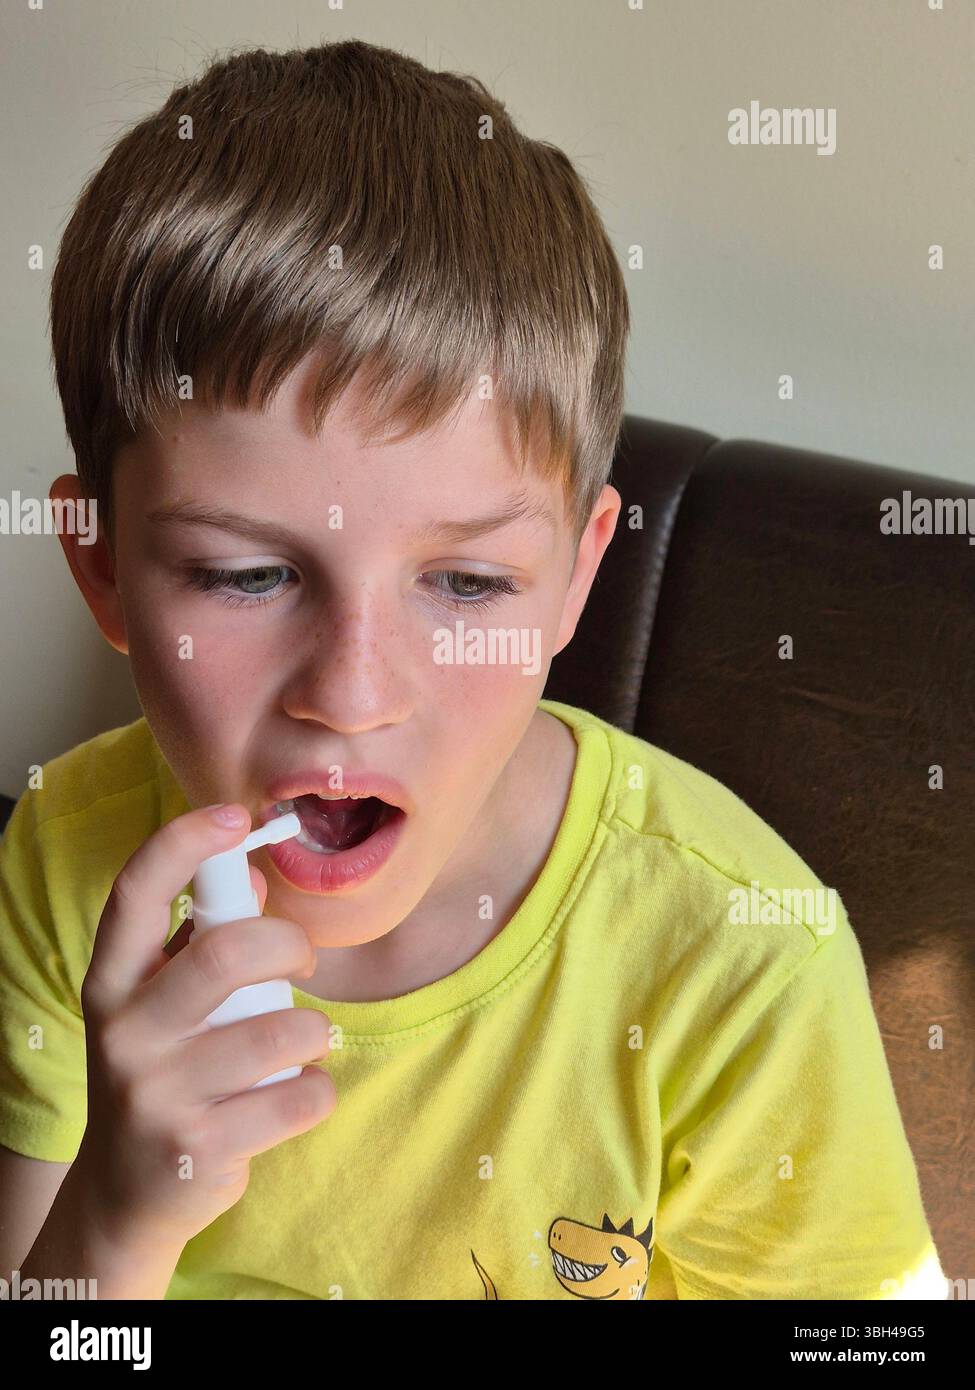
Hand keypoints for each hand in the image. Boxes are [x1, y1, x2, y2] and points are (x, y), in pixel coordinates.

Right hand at [75, 804, 336, 1251]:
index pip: (137, 891)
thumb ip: (200, 941)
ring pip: (282, 1031)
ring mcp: (157, 1096)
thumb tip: (257, 878)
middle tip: (301, 963)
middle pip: (228, 953)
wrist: (124, 1195)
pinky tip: (295, 1091)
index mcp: (112, 982)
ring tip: (301, 1041)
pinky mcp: (200, 1150)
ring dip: (313, 1031)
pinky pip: (301, 1096)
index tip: (237, 816)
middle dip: (289, 945)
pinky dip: (317, 1088)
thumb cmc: (160, 1070)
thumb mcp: (158, 1002)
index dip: (187, 841)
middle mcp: (125, 1033)